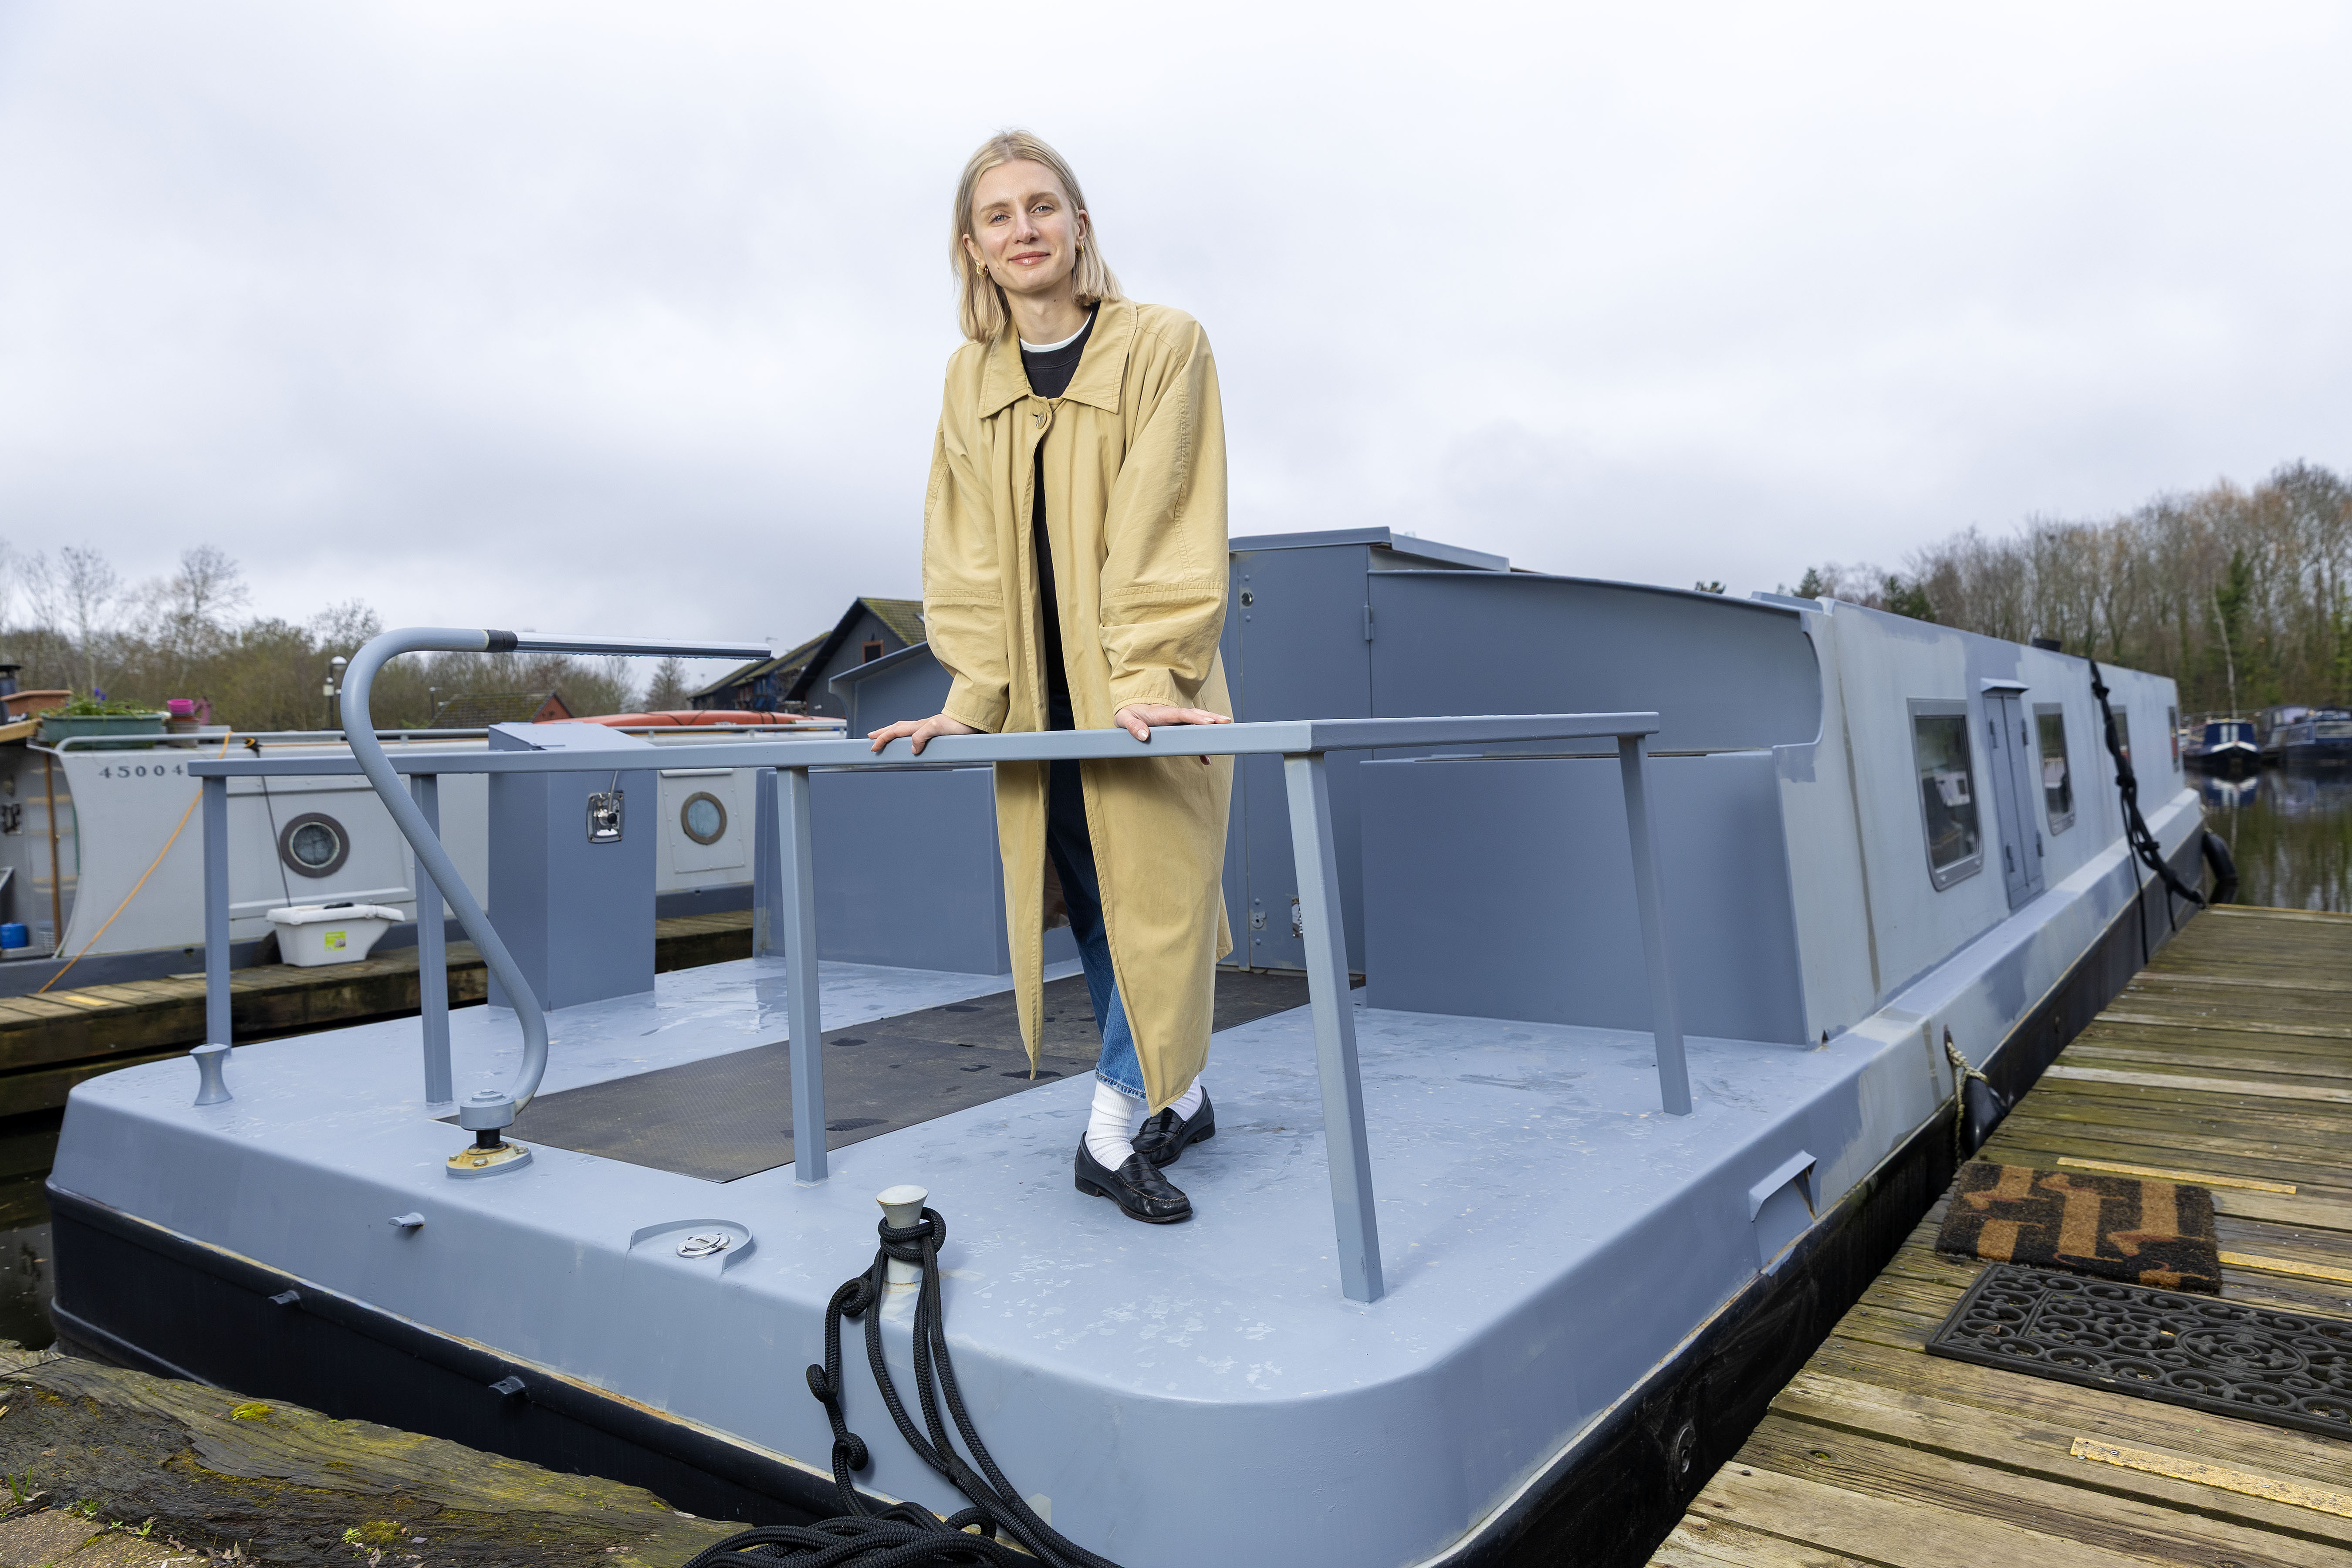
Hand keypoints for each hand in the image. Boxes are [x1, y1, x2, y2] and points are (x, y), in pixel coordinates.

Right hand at [867, 712, 981, 754]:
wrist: (972, 722)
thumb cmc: (958, 725)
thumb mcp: (938, 729)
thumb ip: (922, 736)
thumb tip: (911, 748)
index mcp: (919, 726)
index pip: (895, 732)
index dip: (882, 739)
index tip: (873, 747)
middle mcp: (920, 726)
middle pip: (896, 728)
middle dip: (882, 733)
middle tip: (870, 737)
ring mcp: (926, 728)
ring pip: (903, 729)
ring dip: (891, 732)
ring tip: (882, 735)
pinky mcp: (933, 731)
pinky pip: (912, 732)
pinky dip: (903, 734)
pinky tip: (906, 737)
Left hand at [1115, 703, 1231, 765]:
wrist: (1129, 709)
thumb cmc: (1128, 714)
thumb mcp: (1124, 719)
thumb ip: (1133, 727)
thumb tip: (1145, 736)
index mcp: (1162, 713)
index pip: (1181, 714)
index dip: (1195, 718)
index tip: (1208, 721)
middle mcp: (1172, 714)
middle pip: (1195, 715)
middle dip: (1211, 718)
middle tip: (1226, 722)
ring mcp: (1176, 721)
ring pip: (1197, 722)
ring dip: (1211, 726)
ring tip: (1227, 732)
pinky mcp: (1176, 727)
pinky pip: (1191, 734)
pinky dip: (1199, 746)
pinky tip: (1206, 760)